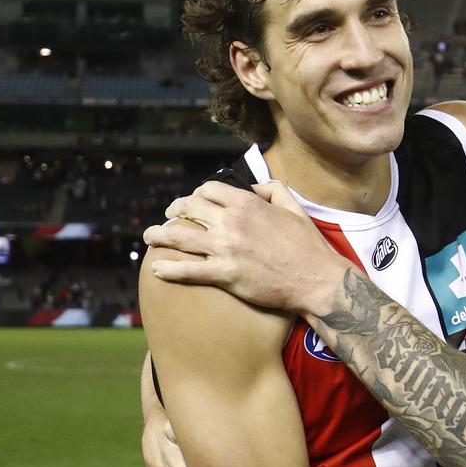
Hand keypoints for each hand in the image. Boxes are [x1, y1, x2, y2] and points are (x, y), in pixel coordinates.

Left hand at [144, 180, 342, 313]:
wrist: (316, 279)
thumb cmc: (308, 246)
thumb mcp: (294, 208)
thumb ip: (273, 190)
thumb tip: (255, 187)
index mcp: (247, 204)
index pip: (208, 190)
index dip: (197, 194)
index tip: (193, 202)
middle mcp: (231, 222)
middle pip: (188, 209)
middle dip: (173, 211)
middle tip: (168, 217)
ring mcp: (225, 249)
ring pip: (179, 237)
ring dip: (159, 236)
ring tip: (149, 238)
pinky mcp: (224, 274)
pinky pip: (187, 270)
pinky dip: (168, 269)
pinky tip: (158, 269)